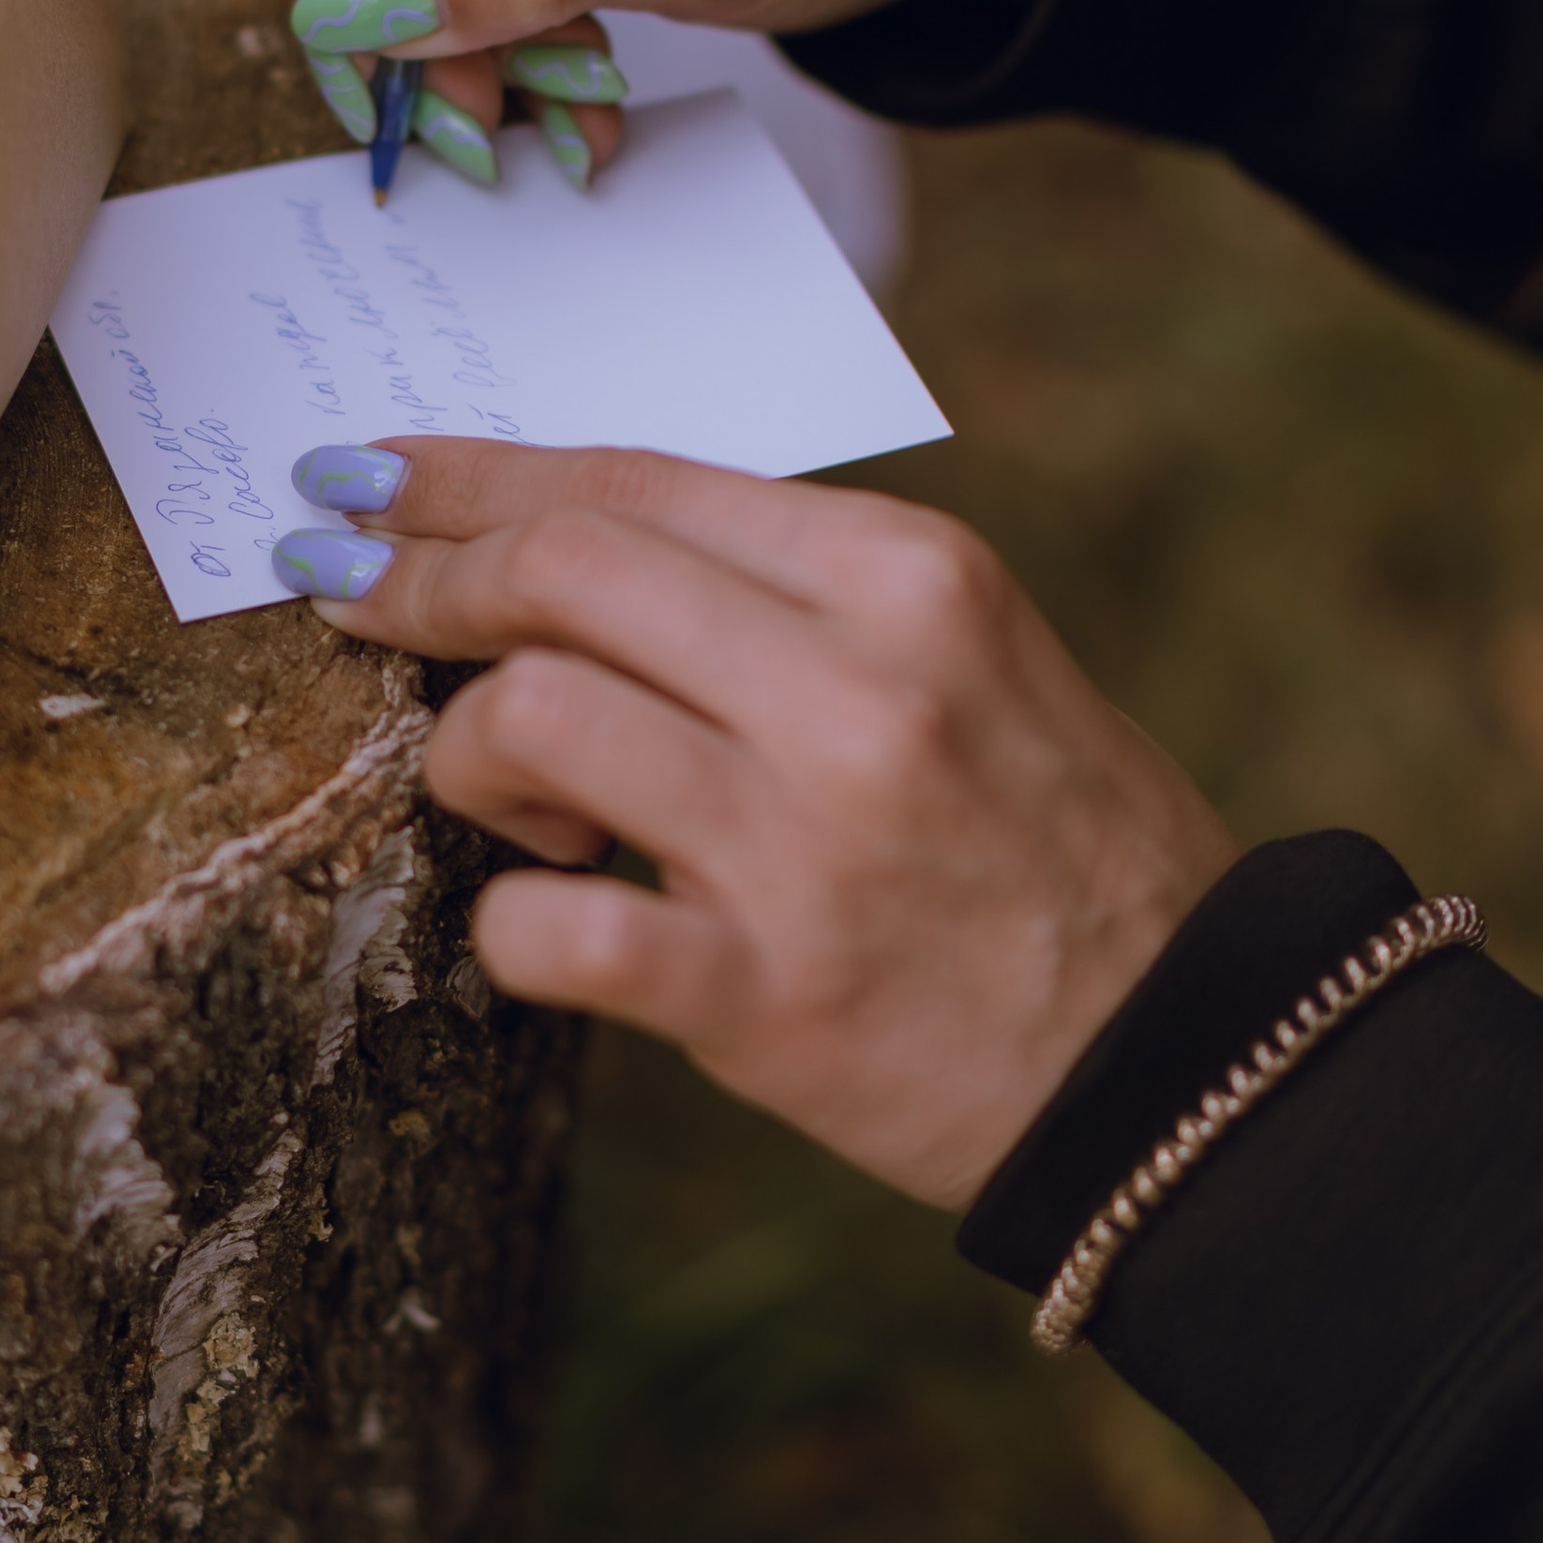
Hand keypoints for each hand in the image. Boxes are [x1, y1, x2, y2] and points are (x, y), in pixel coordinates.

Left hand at [274, 438, 1234, 1204]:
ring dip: (473, 758)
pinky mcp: (765, 995)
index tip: (367, 481)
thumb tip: (576, 548)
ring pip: (528, 720)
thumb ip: (792, 596)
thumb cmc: (1054, 848)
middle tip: (357, 606)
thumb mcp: (969, 659)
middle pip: (562, 569)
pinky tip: (552, 928)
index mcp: (909, 577)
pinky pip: (548, 929)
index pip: (634, 481)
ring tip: (530, 810)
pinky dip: (512, 925)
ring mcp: (807, 842)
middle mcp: (856, 687)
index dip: (470, 476)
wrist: (1186, 1066)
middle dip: (424, 581)